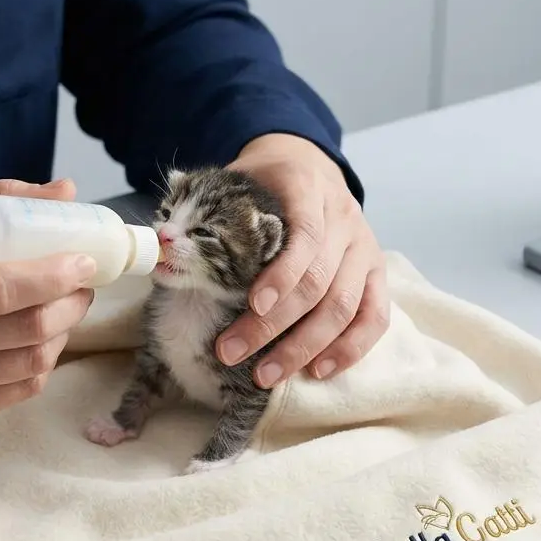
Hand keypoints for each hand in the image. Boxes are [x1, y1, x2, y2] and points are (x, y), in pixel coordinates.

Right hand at [0, 178, 97, 419]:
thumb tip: (64, 191)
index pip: (0, 289)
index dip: (53, 277)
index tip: (83, 261)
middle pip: (25, 330)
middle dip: (71, 304)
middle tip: (81, 284)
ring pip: (28, 365)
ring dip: (63, 334)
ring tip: (65, 309)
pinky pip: (14, 393)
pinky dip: (40, 365)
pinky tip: (40, 341)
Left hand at [218, 133, 389, 387]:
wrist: (307, 164)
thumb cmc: (262, 181)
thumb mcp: (235, 179)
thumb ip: (208, 210)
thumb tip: (163, 245)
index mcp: (308, 187)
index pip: (304, 235)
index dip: (282, 275)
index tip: (251, 306)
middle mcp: (344, 218)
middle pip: (319, 280)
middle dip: (274, 325)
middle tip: (231, 352)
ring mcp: (365, 247)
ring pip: (345, 305)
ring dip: (305, 346)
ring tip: (267, 376)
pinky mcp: (377, 274)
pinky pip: (375, 317)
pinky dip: (349, 348)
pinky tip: (318, 372)